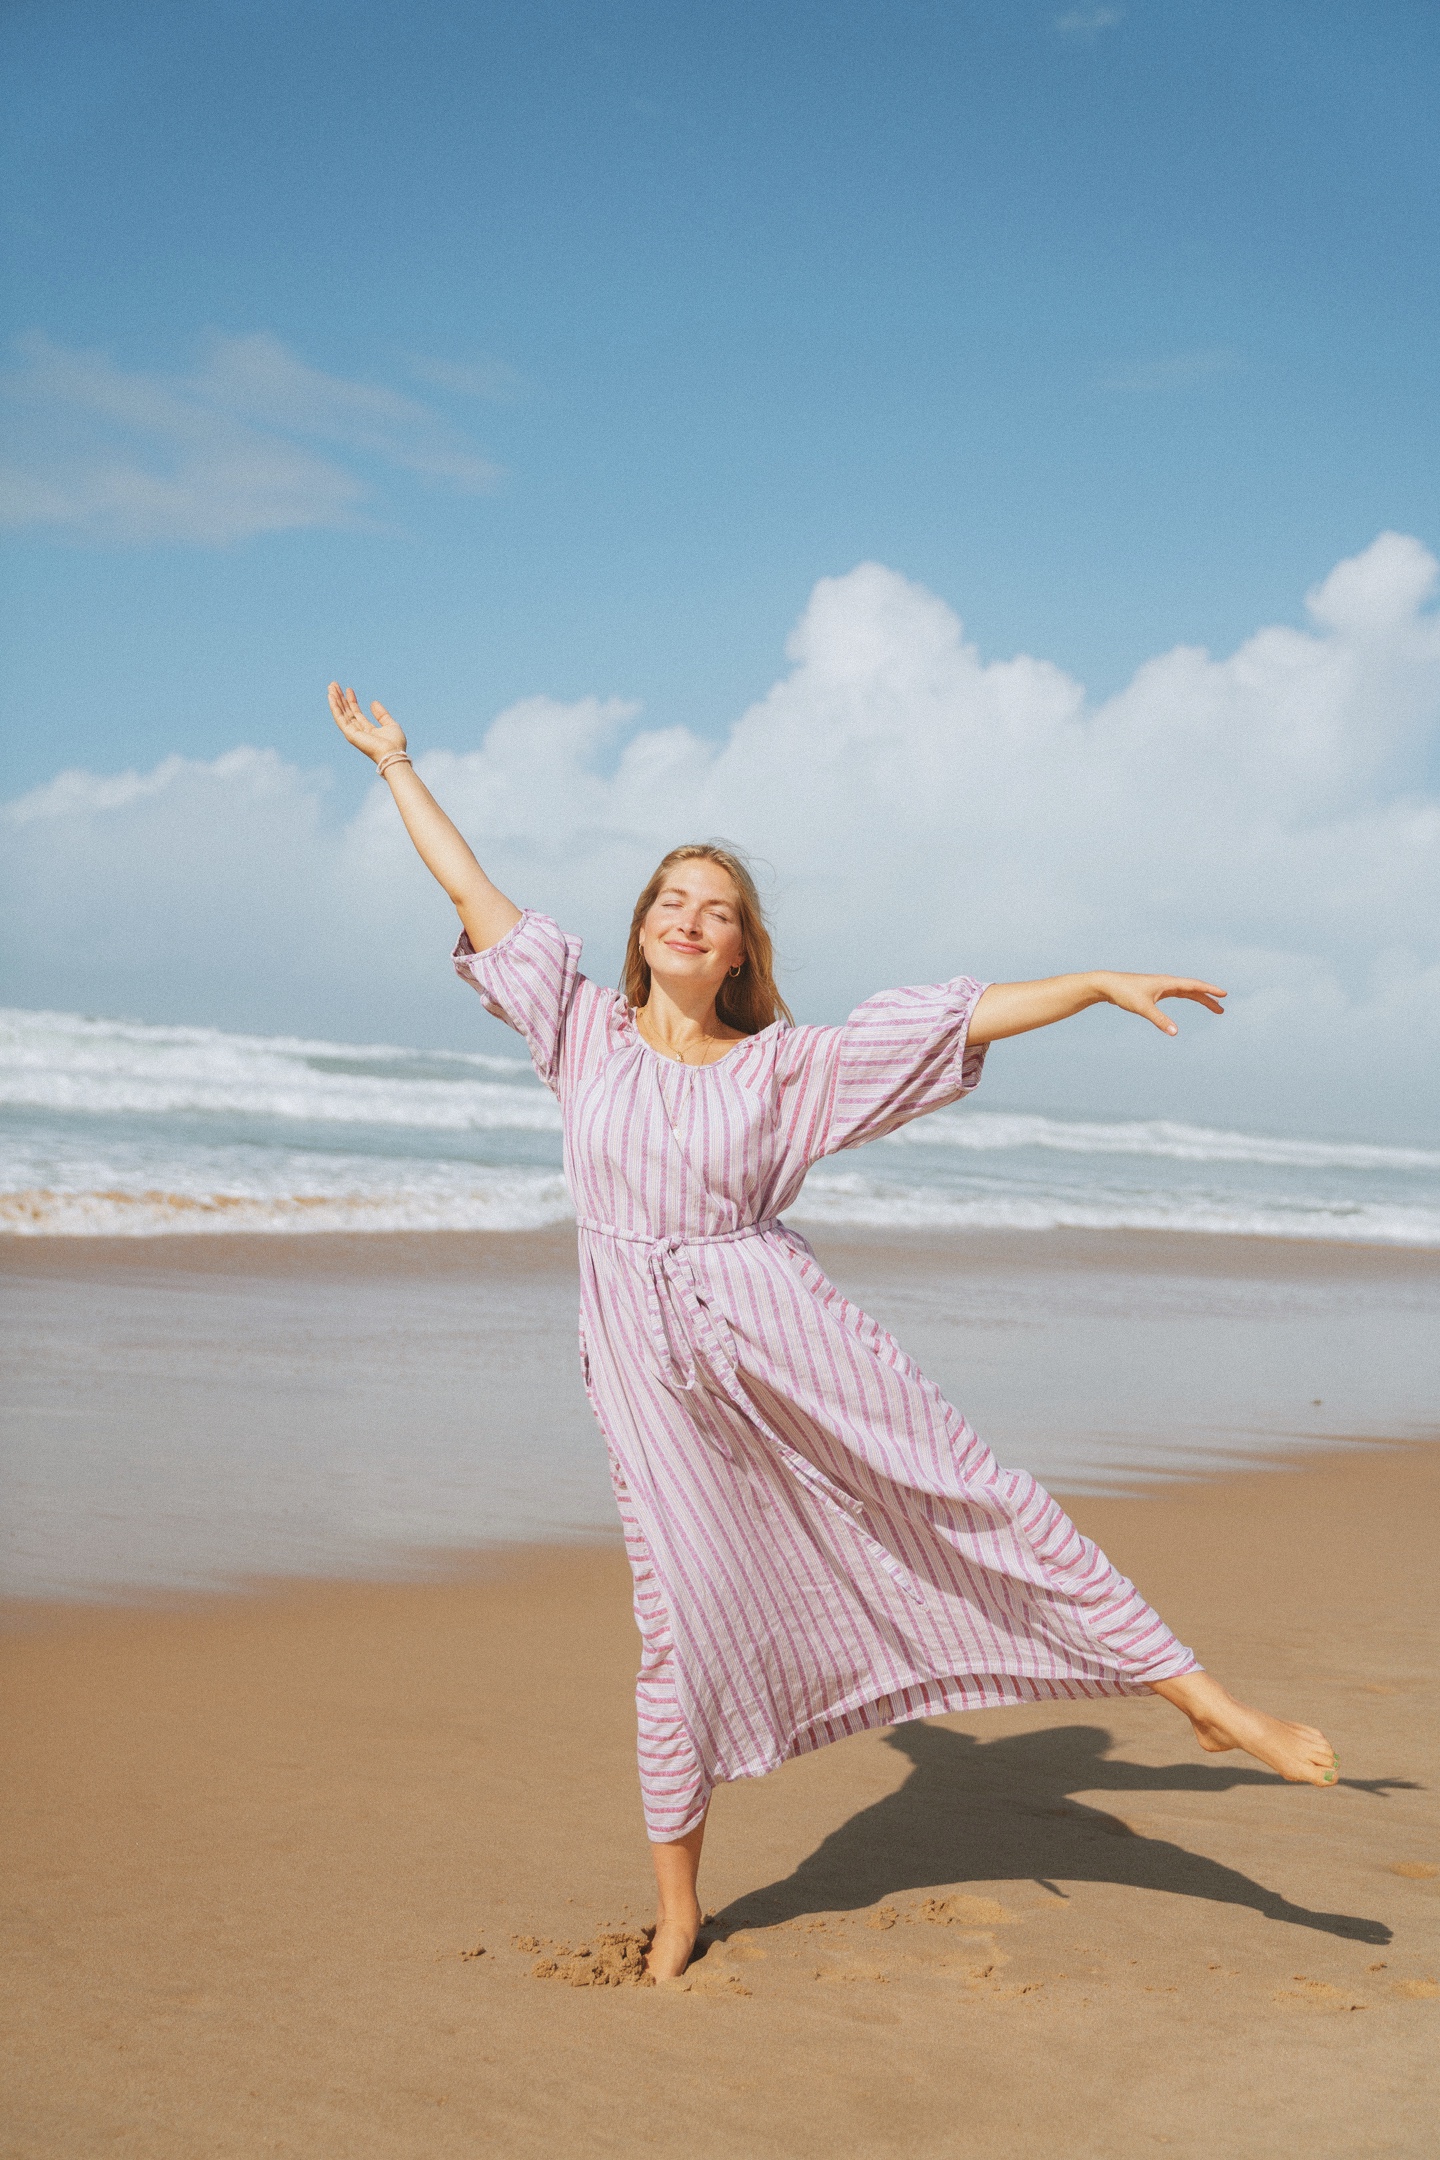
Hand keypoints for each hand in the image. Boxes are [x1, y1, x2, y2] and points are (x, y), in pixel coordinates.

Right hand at [328, 682, 406, 763]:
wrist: (393, 754)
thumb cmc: (395, 743)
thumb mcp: (390, 724)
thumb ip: (381, 714)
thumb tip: (372, 702)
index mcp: (368, 730)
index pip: (356, 713)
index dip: (352, 701)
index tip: (349, 689)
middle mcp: (358, 732)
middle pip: (346, 712)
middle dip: (340, 699)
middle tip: (334, 685)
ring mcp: (353, 733)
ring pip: (341, 713)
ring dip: (335, 700)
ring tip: (331, 687)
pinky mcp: (350, 734)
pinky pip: (340, 718)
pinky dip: (334, 707)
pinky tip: (331, 697)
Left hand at [1093, 972, 1226, 1035]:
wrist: (1108, 985)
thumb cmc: (1125, 993)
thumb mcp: (1143, 1008)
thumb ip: (1160, 1020)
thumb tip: (1175, 1032)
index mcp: (1167, 983)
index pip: (1194, 985)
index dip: (1209, 990)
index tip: (1224, 994)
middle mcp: (1167, 982)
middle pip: (1194, 989)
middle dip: (1209, 998)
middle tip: (1222, 1008)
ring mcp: (1162, 986)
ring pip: (1187, 992)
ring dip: (1201, 998)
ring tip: (1214, 1008)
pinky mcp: (1155, 991)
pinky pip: (1178, 993)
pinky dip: (1188, 997)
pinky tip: (1191, 999)